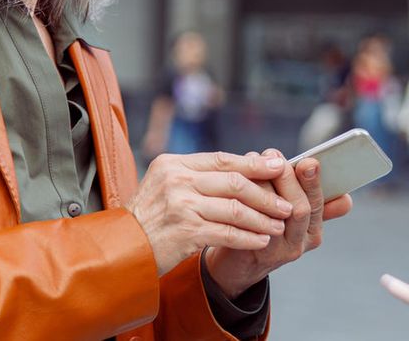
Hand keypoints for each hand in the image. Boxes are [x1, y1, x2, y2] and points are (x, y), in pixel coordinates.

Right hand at [131, 152, 293, 275]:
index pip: (222, 159)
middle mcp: (176, 181)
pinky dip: (248, 237)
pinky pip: (227, 233)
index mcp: (173, 164)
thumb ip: (199, 176)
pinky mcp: (185, 233)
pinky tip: (261, 240)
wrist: (122, 249)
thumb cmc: (148, 217)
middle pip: (234, 182)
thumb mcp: (166, 185)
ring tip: (279, 224)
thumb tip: (246, 167)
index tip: (279, 166)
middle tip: (286, 203)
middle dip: (265, 194)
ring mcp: (180, 206)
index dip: (254, 163)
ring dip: (262, 218)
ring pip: (235, 209)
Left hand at [205, 149, 354, 297]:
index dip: (315, 183)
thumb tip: (326, 178)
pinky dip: (245, 195)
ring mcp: (277, 251)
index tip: (310, 162)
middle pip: (301, 209)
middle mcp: (299, 243)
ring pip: (274, 214)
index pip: (321, 204)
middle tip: (274, 154)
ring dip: (263, 182)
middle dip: (288, 178)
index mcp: (313, 230)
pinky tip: (238, 177)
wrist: (237, 265)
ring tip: (254, 159)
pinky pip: (250, 221)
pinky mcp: (253, 252)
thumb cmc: (266, 228)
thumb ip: (307, 196)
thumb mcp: (291, 215)